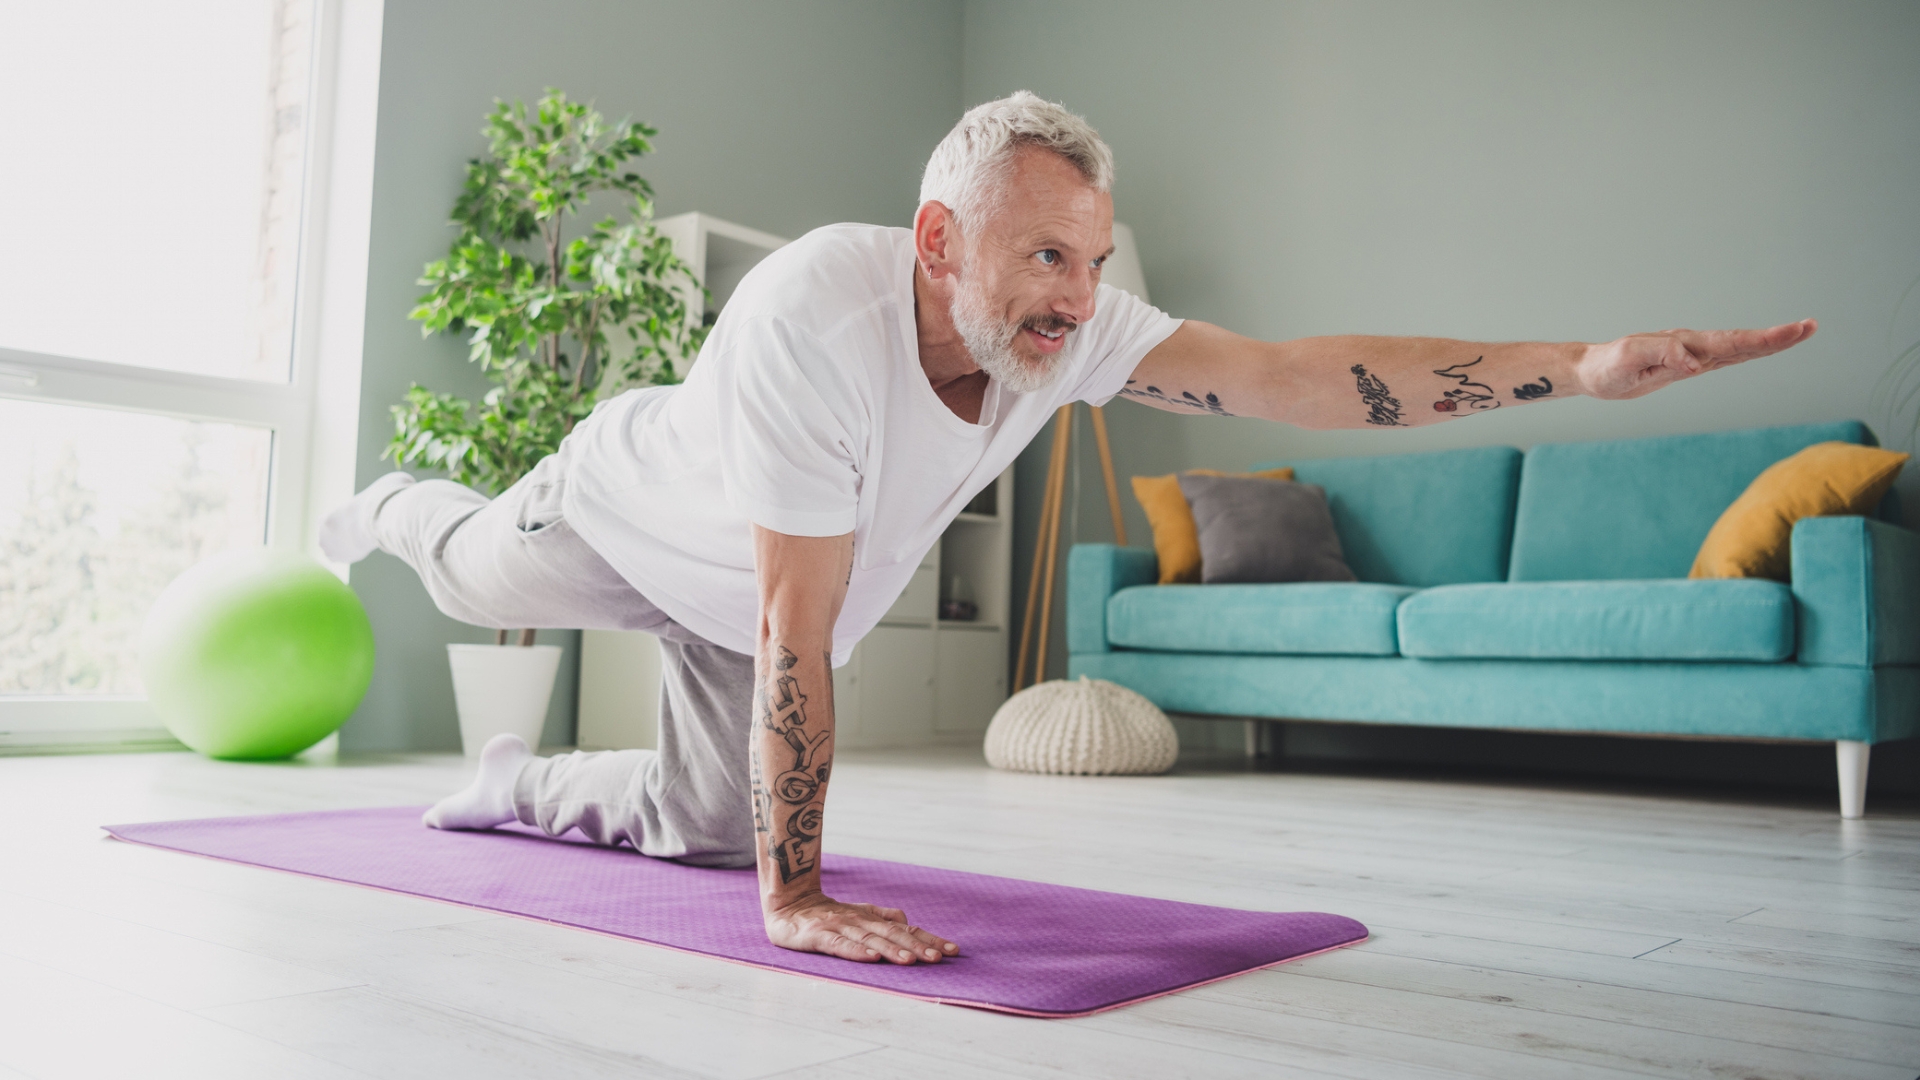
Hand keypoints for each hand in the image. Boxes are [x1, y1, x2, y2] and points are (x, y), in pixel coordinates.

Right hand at [764, 891, 958, 964]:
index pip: (905, 928)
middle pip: (892, 935)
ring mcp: (839, 927)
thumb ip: (881, 916)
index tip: (952, 950)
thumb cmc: (826, 913)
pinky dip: (856, 951)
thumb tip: (907, 920)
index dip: (928, 938)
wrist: (787, 903)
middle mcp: (859, 921)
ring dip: (892, 950)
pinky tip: (871, 958)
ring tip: (911, 960)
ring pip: (870, 940)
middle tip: (938, 958)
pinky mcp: (818, 936)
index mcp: (871, 918)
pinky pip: (839, 945)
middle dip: (917, 946)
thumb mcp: (858, 913)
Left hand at [1575, 319, 1815, 399]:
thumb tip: (1697, 364)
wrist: (1594, 371)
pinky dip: (1747, 352)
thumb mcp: (1631, 358)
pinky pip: (1723, 359)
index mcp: (1685, 343)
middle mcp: (1693, 347)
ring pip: (1738, 348)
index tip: (1793, 331)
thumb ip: (1664, 354)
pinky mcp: (1687, 366)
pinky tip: (1763, 349)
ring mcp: (1692, 356)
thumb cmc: (1609, 364)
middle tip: (1811, 327)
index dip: (1764, 338)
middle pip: (1742, 341)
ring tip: (1799, 333)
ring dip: (1768, 343)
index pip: (1732, 341)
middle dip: (1777, 337)